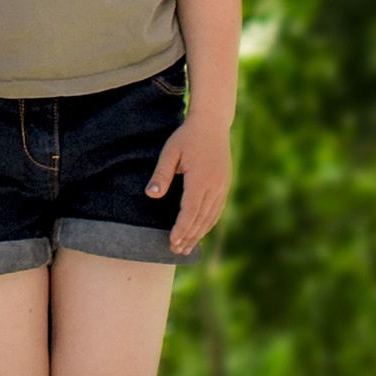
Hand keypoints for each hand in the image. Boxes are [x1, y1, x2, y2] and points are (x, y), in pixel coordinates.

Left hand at [154, 121, 229, 254]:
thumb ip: (162, 174)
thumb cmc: (187, 137)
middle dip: (188, 237)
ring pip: (211, 217)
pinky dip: (208, 224)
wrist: (212, 124)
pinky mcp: (224, 186)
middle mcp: (214, 187)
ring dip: (198, 234)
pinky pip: (216, 211)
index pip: (190, 211)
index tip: (172, 242)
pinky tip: (200, 232)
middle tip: (176, 251)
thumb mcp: (171, 152)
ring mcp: (222, 187)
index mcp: (200, 179)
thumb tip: (151, 195)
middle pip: (201, 219)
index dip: (182, 229)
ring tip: (186, 248)